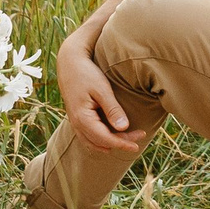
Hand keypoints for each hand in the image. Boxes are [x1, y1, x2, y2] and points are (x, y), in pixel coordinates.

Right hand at [54, 36, 141, 152]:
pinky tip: (112, 138)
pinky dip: (101, 141)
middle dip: (120, 143)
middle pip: (101, 143)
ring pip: (93, 143)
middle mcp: (76, 124)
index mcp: (82, 118)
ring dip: (111, 144)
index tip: (137, 145)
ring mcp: (75, 123)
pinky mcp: (77, 119)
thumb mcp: (102, 90)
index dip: (122, 144)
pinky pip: (88, 138)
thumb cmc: (87, 73)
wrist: (69, 63)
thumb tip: (124, 128)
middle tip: (140, 135)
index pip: (105, 139)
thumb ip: (112, 109)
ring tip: (129, 140)